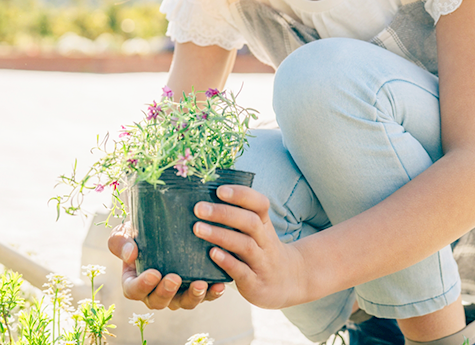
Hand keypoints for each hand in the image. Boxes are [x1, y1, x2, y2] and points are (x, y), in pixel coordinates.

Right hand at [108, 222, 224, 309]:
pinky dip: (213, 293)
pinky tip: (219, 285)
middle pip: (159, 301)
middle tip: (174, 278)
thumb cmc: (140, 231)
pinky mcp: (197, 288)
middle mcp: (156, 292)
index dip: (142, 286)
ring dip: (193, 296)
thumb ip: (121, 242)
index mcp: (135, 282)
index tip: (153, 273)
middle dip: (167, 292)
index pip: (134, 290)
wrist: (164, 225)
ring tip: (201, 284)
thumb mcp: (125, 232)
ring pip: (184, 302)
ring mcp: (178, 292)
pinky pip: (206, 296)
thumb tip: (131, 253)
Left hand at [193, 185, 304, 308]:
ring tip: (197, 228)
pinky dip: (227, 261)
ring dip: (220, 235)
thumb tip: (205, 199)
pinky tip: (212, 253)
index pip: (260, 204)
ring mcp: (262, 262)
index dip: (241, 195)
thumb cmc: (261, 251)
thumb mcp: (258, 232)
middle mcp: (265, 241)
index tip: (219, 190)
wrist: (288, 281)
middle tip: (199, 208)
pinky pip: (242, 271)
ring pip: (245, 245)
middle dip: (224, 213)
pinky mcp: (255, 283)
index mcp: (264, 225)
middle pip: (250, 222)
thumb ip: (238, 217)